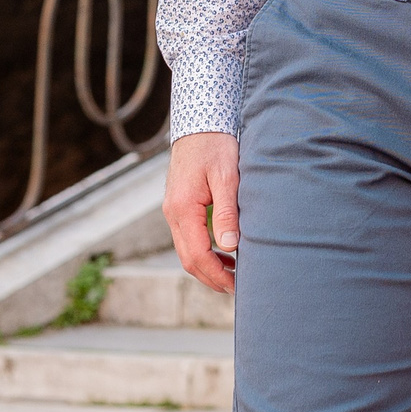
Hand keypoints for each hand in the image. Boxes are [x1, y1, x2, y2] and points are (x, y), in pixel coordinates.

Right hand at [165, 131, 240, 293]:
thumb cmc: (216, 146)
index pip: (198, 255)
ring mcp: (173, 211)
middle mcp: (172, 214)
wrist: (199, 123)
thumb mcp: (227, 177)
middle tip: (237, 288)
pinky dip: (205, 252)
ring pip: (187, 251)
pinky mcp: (179, 206)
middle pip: (188, 259)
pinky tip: (225, 252)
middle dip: (212, 278)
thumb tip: (230, 245)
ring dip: (208, 267)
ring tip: (234, 274)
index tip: (238, 285)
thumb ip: (227, 211)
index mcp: (182, 209)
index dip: (217, 274)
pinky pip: (189, 238)